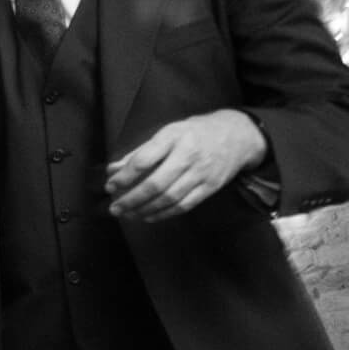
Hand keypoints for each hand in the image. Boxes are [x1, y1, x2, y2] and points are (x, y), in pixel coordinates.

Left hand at [106, 109, 267, 221]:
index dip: (124, 176)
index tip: (110, 186)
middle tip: (114, 208)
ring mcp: (201, 173)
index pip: (144, 160)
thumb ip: (140, 152)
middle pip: (156, 184)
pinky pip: (184, 205)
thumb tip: (112, 170)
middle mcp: (188, 155)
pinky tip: (147, 216)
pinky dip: (163, 214)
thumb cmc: (195, 133)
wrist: (238, 136)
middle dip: (131, 199)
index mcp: (173, 137)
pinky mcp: (210, 187)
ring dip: (144, 210)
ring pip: (169, 198)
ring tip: (127, 214)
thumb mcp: (168, 132)